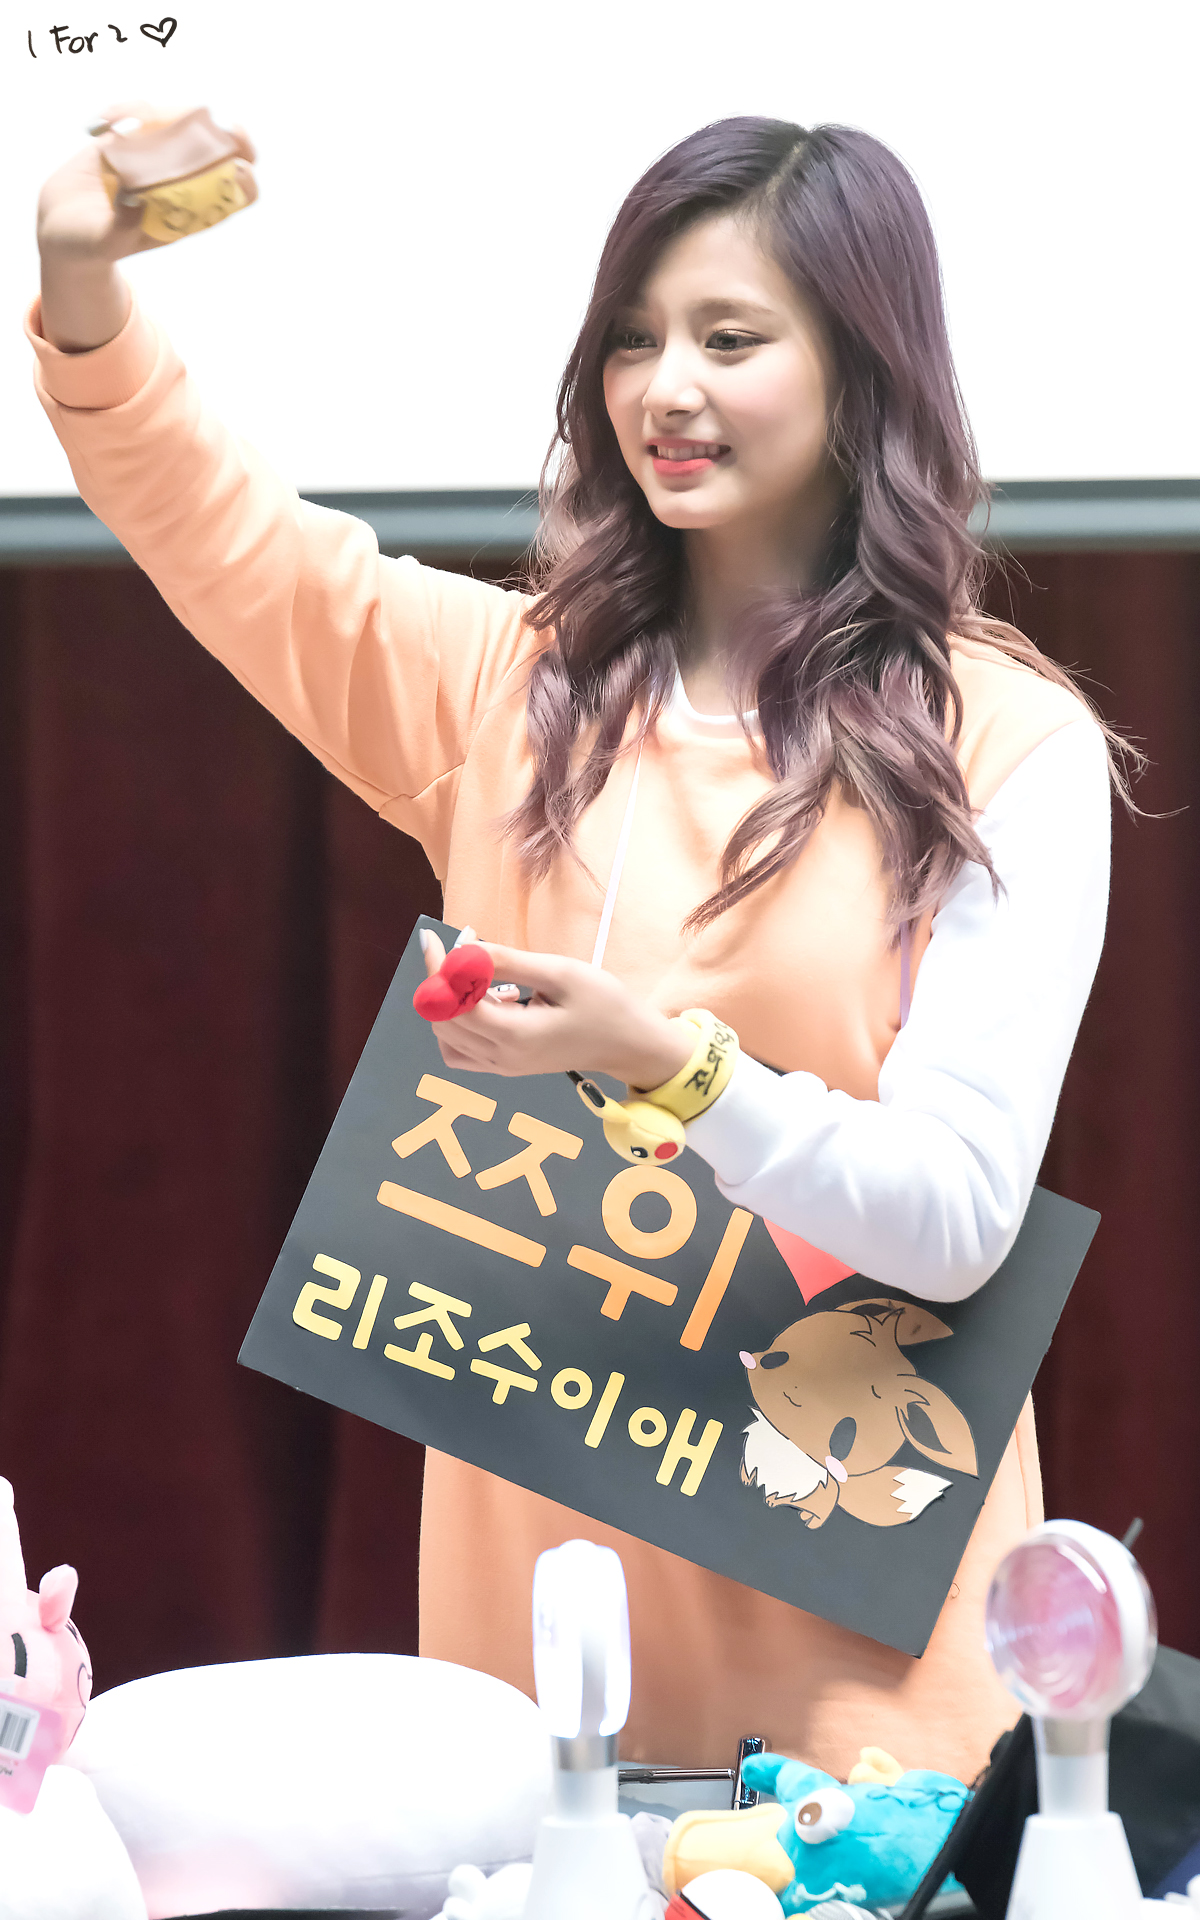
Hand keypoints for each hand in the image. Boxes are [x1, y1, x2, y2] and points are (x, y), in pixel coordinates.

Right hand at [37, 102, 256, 350]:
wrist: (62, 224)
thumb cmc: (89, 242)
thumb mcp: (104, 243)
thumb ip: (121, 228)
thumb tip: (136, 201)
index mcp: (189, 212)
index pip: (235, 194)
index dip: (244, 181)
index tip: (238, 169)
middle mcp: (181, 180)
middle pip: (224, 151)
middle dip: (232, 137)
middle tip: (223, 127)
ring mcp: (160, 154)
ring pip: (187, 122)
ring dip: (171, 112)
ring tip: (128, 121)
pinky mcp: (134, 136)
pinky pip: (146, 112)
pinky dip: (131, 109)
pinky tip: (104, 123)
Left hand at [420, 932, 693, 1087]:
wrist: (630, 1044)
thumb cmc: (605, 1004)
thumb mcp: (560, 973)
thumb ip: (509, 963)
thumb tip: (464, 950)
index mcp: (514, 1036)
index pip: (454, 1003)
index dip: (438, 968)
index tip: (434, 937)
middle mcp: (500, 1058)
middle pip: (444, 1020)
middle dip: (441, 979)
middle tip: (465, 944)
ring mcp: (501, 1067)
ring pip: (447, 1036)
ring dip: (448, 1001)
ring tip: (477, 973)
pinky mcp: (506, 1067)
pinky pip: (461, 1051)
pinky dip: (457, 1025)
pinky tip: (482, 1002)